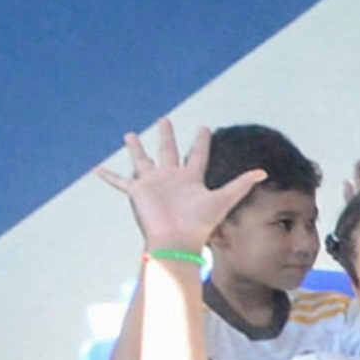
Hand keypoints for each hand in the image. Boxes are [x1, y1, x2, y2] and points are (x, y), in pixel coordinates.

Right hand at [96, 120, 266, 252]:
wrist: (177, 239)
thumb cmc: (199, 222)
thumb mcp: (223, 199)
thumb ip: (241, 185)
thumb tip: (265, 172)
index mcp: (191, 178)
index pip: (198, 154)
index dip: (202, 141)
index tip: (204, 127)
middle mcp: (171, 177)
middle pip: (169, 150)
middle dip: (166, 135)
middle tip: (164, 120)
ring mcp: (153, 183)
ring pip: (142, 159)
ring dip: (136, 148)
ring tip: (129, 135)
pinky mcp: (137, 191)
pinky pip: (118, 181)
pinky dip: (107, 176)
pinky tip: (95, 169)